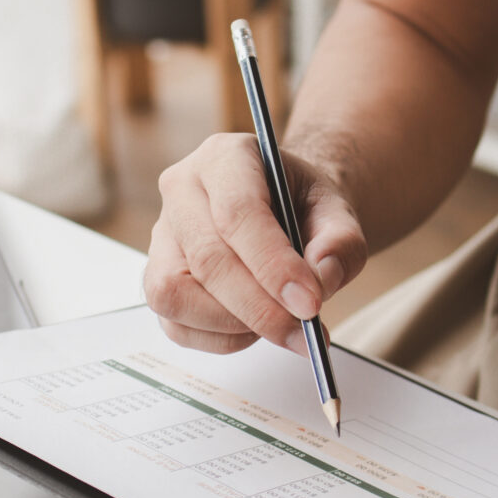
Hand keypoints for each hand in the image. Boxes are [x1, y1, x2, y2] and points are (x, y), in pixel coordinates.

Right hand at [144, 132, 367, 353]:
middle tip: (304, 331)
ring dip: (233, 324)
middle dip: (260, 307)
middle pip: (207, 259)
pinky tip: (254, 329)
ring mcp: (162, 238)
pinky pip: (175, 325)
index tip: (310, 303)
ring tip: (279, 324)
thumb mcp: (338, 213)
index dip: (273, 265)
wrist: (284, 212)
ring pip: (175, 295)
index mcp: (225, 157)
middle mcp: (181, 191)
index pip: (237, 214)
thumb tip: (322, 280)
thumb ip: (341, 242)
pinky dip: (220, 339)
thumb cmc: (303, 208)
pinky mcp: (156, 279)